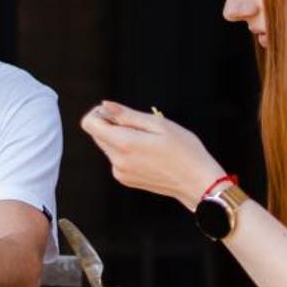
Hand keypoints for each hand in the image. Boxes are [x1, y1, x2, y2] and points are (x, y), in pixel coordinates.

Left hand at [80, 101, 220, 206]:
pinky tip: (148, 152)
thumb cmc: (184, 150)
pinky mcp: (125, 179)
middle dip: (111, 124)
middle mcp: (117, 161)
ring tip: (148, 139)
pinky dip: (126, 150)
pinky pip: (116, 158)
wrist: (197, 182)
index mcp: (124, 144)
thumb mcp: (159, 125)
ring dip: (120, 137)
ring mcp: (120, 172)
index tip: (118, 112)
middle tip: (139, 124)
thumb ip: (128, 115)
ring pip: (107, 146)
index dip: (99, 113)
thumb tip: (105, 105)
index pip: (89, 124)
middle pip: (97, 134)